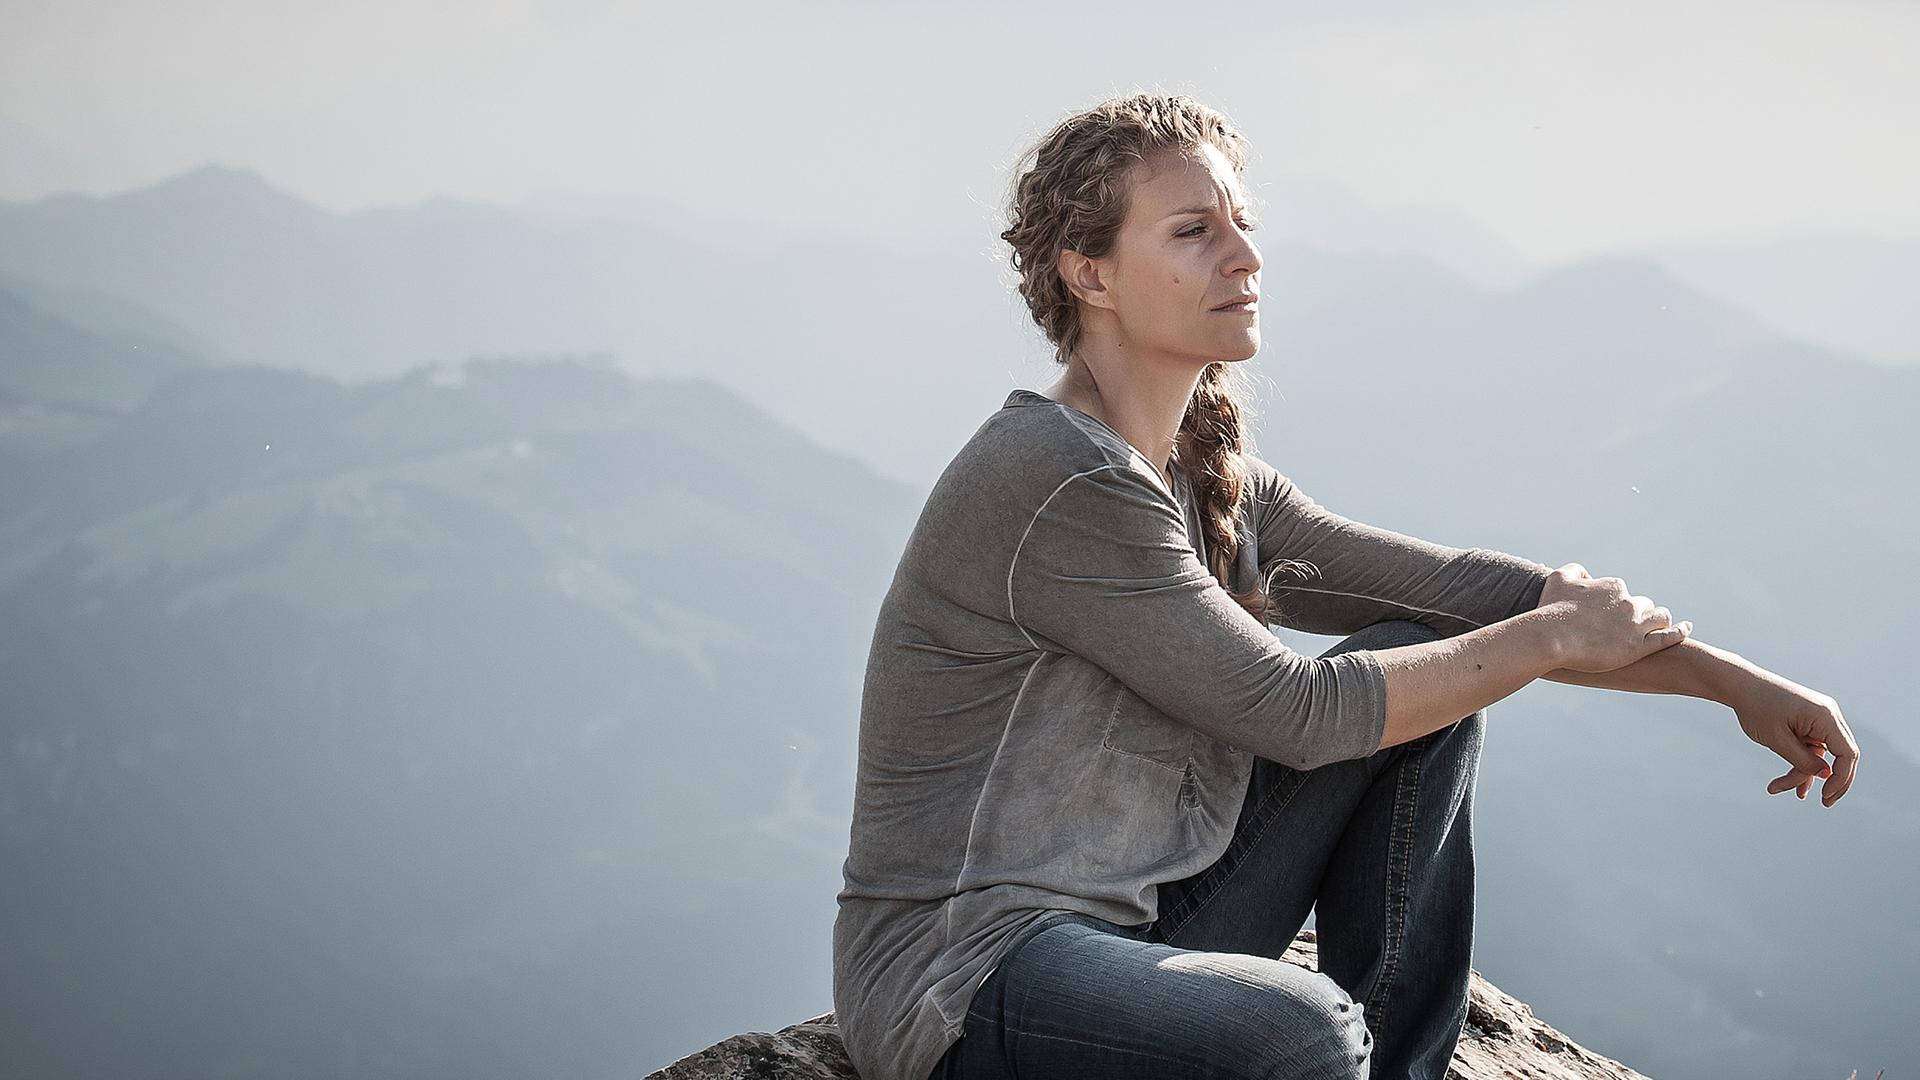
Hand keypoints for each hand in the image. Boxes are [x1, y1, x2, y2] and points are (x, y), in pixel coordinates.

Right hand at [1536, 562, 1690, 672]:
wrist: (1550, 638)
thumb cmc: (1551, 610)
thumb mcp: (1558, 579)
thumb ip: (1575, 571)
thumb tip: (1586, 575)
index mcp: (1612, 586)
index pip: (1621, 592)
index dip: (1614, 604)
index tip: (1605, 615)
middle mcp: (1628, 602)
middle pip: (1642, 605)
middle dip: (1637, 613)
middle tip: (1625, 626)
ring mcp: (1635, 625)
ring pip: (1659, 618)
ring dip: (1658, 620)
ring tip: (1654, 628)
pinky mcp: (1639, 647)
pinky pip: (1669, 637)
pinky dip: (1680, 631)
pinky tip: (1685, 628)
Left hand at [1728, 665, 1860, 805]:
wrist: (1740, 685)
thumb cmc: (1756, 708)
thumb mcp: (1777, 739)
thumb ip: (1802, 760)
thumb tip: (1826, 775)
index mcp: (1825, 716)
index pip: (1847, 753)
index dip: (1841, 778)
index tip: (1826, 797)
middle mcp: (1828, 716)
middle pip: (1842, 756)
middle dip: (1831, 781)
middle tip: (1824, 804)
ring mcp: (1819, 719)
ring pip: (1821, 755)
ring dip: (1803, 774)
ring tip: (1775, 788)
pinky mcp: (1808, 723)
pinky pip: (1812, 748)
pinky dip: (1801, 764)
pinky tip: (1787, 784)